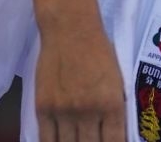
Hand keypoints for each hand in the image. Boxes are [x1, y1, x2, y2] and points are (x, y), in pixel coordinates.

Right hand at [33, 13, 127, 141]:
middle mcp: (88, 112)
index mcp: (111, 104)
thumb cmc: (99, 50)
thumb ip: (115, 109)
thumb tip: (115, 135)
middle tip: (91, 141)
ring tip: (77, 141)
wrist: (70, 28)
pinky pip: (46, 140)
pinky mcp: (43, 108)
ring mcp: (63, 112)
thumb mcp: (117, 80)